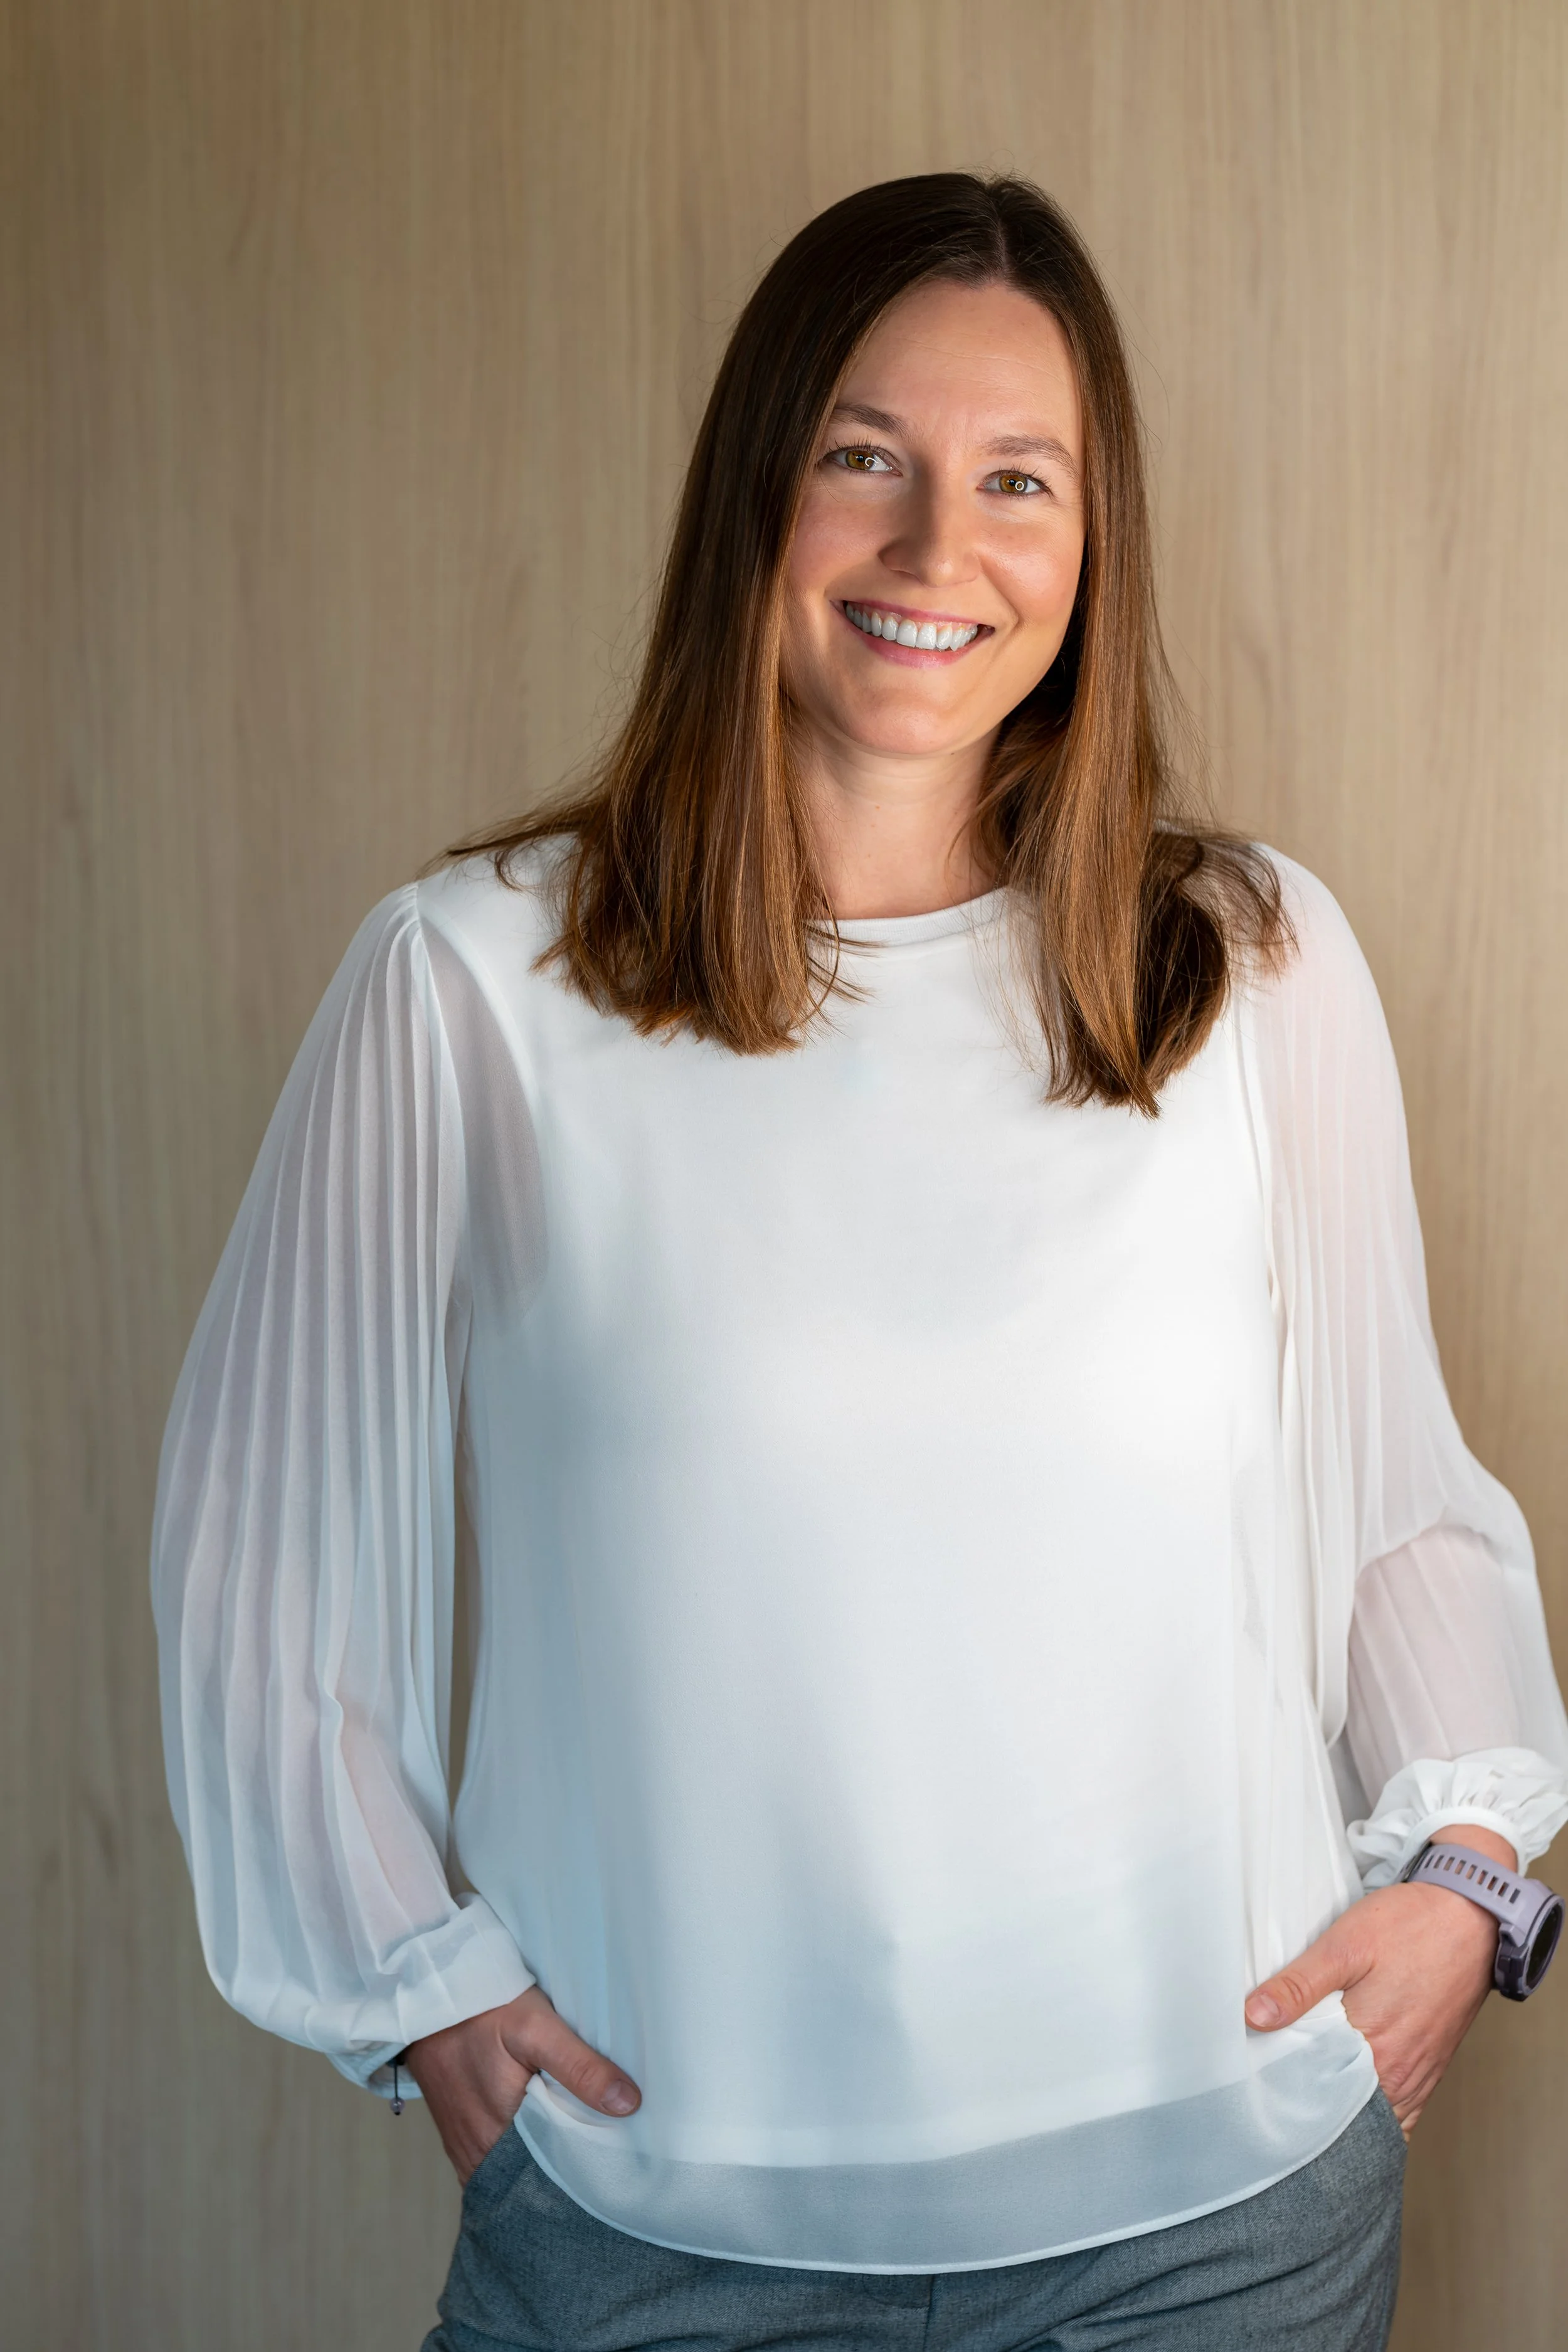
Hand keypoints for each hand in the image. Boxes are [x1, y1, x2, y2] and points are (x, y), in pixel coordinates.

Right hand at [402, 1984, 640, 2183]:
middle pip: (537, 2173)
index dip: (588, 2167)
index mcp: (494, 2142)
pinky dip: (528, 2142)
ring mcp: (466, 2146)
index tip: (623, 2157)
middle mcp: (476, 2156)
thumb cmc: (482, 2009)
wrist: (429, 1993)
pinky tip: (551, 2121)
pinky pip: (502, 2151)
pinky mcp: (463, 2132)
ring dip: (550, 2150)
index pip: (553, 2177)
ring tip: (590, 2133)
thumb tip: (628, 2104)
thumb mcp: (536, 2029)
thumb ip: (580, 2067)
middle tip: (614, 2145)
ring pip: (520, 2163)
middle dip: (572, 2163)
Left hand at [1244, 1826, 1515, 2137]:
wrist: (1470, 1917)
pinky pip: (1400, 2109)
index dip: (1285, 2092)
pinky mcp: (1431, 2067)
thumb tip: (1254, 2016)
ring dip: (1341, 2109)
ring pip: (1373, 2114)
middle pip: (1344, 2112)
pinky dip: (1373, 2109)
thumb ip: (1299, 1985)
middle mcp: (1400, 2073)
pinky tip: (1351, 2095)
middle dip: (1310, 2106)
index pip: (1317, 2096)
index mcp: (1374, 2049)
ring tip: (1305, 2092)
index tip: (1258, 2082)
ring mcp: (1419, 2074)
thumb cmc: (1409, 1927)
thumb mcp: (1343, 1946)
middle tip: (1274, 2089)